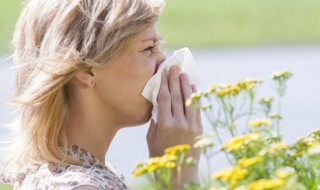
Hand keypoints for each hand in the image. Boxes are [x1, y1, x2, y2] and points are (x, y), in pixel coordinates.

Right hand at [146, 65, 202, 184]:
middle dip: (174, 79)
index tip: (163, 72)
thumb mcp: (152, 139)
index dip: (163, 83)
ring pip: (188, 100)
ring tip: (183, 73)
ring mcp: (191, 125)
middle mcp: (179, 122)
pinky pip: (197, 109)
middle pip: (176, 96)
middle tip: (174, 66)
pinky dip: (194, 97)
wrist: (179, 175)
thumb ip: (156, 120)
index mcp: (164, 125)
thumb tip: (158, 104)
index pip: (164, 98)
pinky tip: (192, 88)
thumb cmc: (160, 157)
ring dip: (185, 85)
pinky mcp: (199, 129)